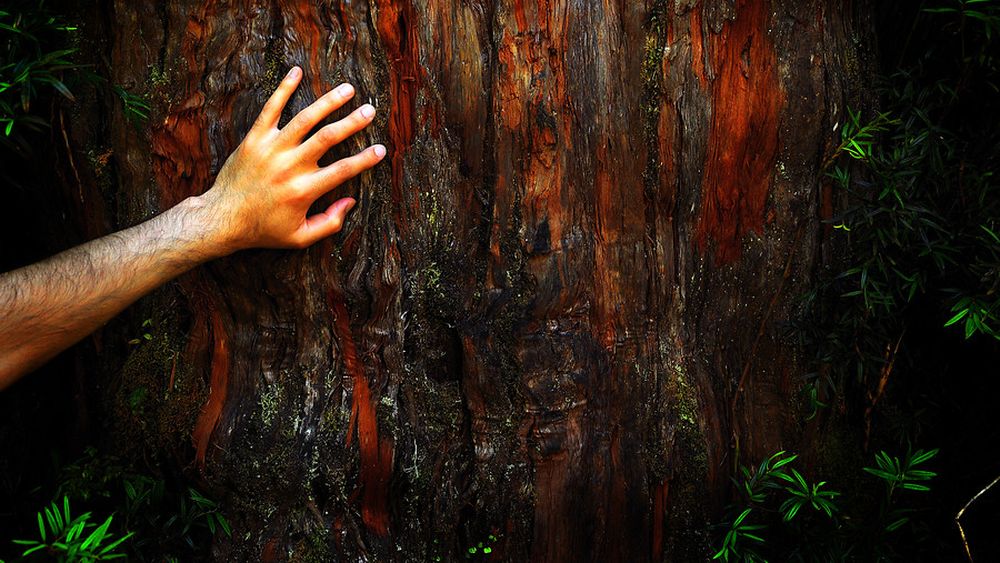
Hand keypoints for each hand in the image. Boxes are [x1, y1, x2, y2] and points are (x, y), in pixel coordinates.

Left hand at [198, 66, 383, 252]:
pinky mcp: (254, 139)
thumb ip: (329, 223)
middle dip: (352, 123)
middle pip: (327, 138)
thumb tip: (351, 203)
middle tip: (370, 111)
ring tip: (347, 90)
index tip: (381, 149)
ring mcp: (271, 149)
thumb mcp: (300, 237)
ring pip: (304, 119)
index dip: (365, 160)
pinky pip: (270, 109)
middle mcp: (289, 166)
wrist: (222, 219)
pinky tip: (296, 72)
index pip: (342, 170)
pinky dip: (283, 89)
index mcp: (303, 191)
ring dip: (328, 102)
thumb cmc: (263, 229)